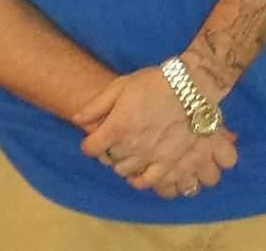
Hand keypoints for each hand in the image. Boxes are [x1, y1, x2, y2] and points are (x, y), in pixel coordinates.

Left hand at [73, 67, 237, 196]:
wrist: (189, 89)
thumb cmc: (152, 83)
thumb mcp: (120, 86)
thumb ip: (96, 105)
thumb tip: (77, 120)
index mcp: (116, 127)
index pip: (91, 148)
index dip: (90, 142)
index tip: (94, 137)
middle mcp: (130, 146)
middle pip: (108, 159)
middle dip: (107, 149)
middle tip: (114, 138)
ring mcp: (149, 157)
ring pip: (124, 171)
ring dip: (121, 162)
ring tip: (127, 149)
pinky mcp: (167, 163)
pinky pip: (147, 181)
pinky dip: (138, 180)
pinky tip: (138, 170)